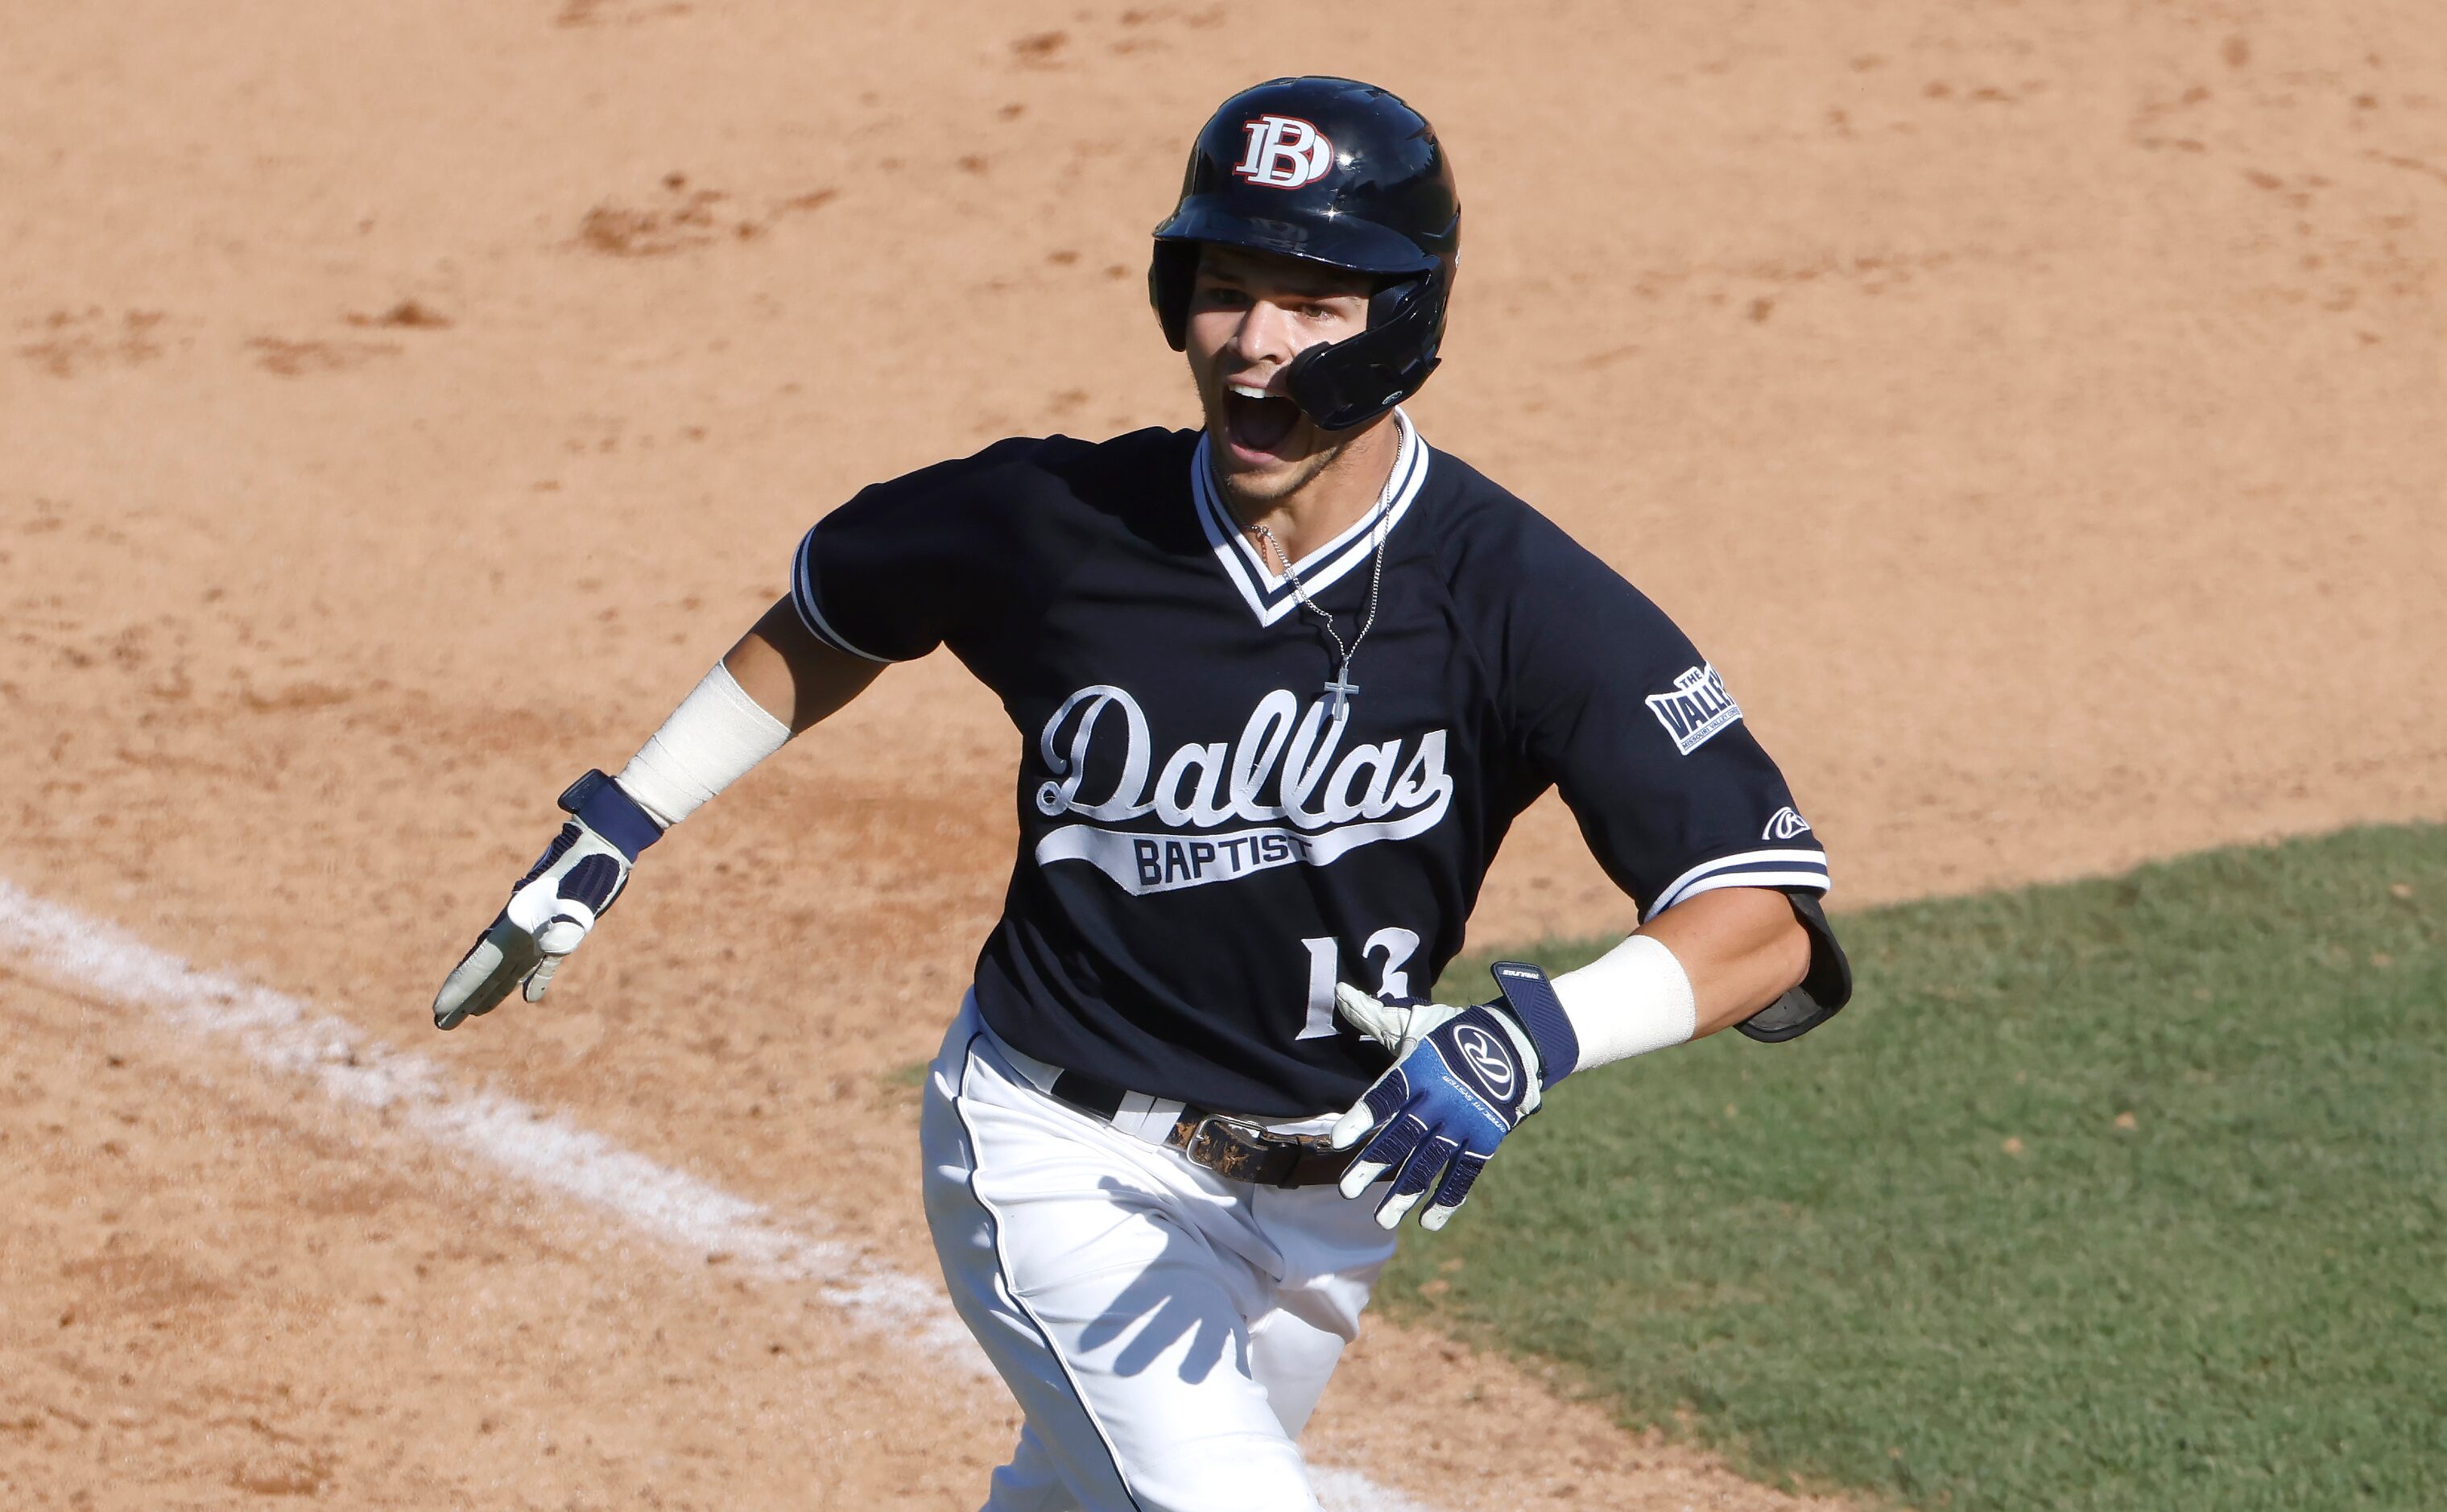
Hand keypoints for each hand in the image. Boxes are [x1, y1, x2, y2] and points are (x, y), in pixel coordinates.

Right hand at [432, 772, 660, 1029]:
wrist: (601, 843)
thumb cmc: (589, 867)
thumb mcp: (577, 896)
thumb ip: (565, 926)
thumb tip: (554, 949)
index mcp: (518, 922)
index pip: (481, 963)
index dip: (460, 987)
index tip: (438, 1011)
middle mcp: (522, 927)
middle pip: (488, 969)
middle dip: (466, 996)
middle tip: (442, 1023)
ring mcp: (540, 928)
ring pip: (510, 966)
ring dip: (492, 990)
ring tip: (472, 1013)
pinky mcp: (562, 928)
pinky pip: (543, 960)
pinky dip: (535, 978)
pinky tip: (530, 997)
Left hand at [1328, 984, 1542, 1230]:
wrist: (1517, 1040)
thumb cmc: (1453, 1032)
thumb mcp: (1416, 1022)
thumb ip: (1375, 1018)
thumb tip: (1340, 995)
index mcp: (1420, 1069)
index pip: (1385, 1097)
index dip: (1362, 1118)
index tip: (1337, 1141)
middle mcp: (1440, 1098)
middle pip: (1402, 1137)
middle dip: (1373, 1166)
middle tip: (1347, 1191)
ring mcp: (1465, 1121)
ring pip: (1430, 1162)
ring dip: (1404, 1192)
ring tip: (1381, 1219)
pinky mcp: (1486, 1138)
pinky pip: (1464, 1173)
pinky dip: (1447, 1199)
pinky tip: (1427, 1222)